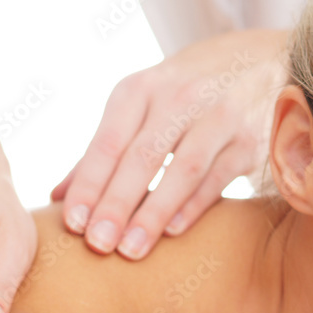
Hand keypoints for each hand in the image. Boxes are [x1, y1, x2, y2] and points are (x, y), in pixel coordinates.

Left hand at [51, 29, 287, 259]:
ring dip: (154, 212)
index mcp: (139, 90)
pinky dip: (195, 205)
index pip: (108, 142)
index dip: (89, 184)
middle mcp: (178, 97)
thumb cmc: (181, 95)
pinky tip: (174, 232)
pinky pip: (218, 177)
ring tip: (131, 250)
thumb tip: (57, 197)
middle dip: (116, 203)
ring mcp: (218, 117)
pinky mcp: (248, 140)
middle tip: (97, 244)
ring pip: (183, 170)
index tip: (72, 224)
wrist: (255, 62)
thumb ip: (103, 151)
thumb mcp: (140, 107)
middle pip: (142, 157)